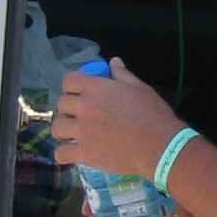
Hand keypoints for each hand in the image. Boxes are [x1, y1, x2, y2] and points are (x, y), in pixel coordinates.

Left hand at [51, 56, 181, 180]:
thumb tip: (114, 62)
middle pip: (61, 104)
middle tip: (79, 115)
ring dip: (63, 130)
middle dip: (68, 108)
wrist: (159, 146)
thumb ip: (123, 75)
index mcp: (96, 88)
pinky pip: (60, 153)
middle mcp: (84, 107)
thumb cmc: (153, 114)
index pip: (68, 81)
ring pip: (56, 128)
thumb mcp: (141, 88)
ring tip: (72, 134)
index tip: (79, 93)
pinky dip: (64, 154)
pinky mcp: (84, 153)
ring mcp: (82, 131)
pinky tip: (72, 153)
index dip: (72, 86)